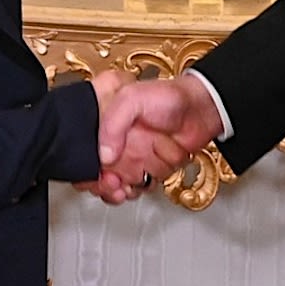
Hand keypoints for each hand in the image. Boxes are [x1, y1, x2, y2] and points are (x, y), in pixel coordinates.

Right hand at [86, 72, 224, 203]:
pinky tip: (146, 180)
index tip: (96, 176)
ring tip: (137, 174)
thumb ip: (112, 124)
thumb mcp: (132, 99)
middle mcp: (117, 141)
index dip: (86, 169)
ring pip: (121, 183)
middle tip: (115, 182)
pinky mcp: (150, 168)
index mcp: (105, 124)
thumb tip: (102, 156)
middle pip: (99, 174)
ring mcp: (134, 156)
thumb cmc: (168, 98)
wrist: (201, 110)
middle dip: (106, 183)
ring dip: (130, 183)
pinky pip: (140, 187)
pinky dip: (143, 187)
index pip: (83, 152)